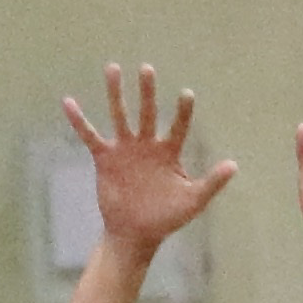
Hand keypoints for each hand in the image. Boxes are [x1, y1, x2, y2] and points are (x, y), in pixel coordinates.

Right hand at [62, 63, 236, 253]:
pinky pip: (90, 136)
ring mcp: (125, 149)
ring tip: (113, 68)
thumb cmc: (167, 218)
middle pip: (147, 112)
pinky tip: (68, 102)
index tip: (186, 93)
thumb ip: (212, 182)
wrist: (136, 234)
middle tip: (147, 69)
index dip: (182, 111)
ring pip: (120, 115)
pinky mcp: (105, 158)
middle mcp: (147, 145)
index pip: (178, 126)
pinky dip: (79, 121)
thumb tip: (234, 165)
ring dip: (116, 93)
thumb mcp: (193, 201)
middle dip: (147, 92)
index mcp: (169, 152)